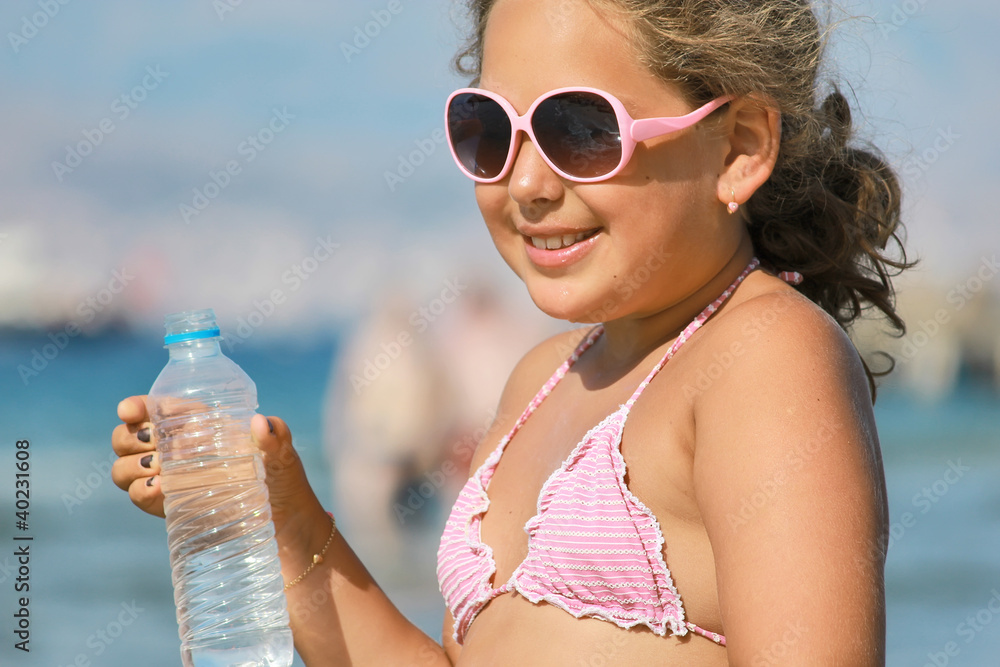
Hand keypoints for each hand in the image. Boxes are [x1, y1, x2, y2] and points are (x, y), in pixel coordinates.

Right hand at [111, 396, 323, 535]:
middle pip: (129, 436)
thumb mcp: (283, 456)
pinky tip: (158, 490)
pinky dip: (140, 491)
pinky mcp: (170, 507)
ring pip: (125, 467)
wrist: (285, 526)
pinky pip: (139, 496)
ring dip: (131, 466)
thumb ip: (276, 437)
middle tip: (152, 446)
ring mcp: (170, 479)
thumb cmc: (283, 481)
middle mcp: (178, 450)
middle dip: (129, 437)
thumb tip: (260, 423)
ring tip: (156, 469)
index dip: (137, 407)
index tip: (128, 411)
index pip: (157, 409)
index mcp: (200, 426)